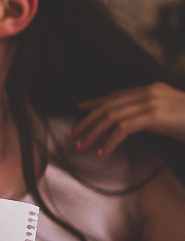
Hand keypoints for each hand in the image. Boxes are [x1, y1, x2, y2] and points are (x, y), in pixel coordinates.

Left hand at [70, 82, 184, 156]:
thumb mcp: (168, 112)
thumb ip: (149, 112)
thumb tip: (129, 123)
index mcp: (150, 89)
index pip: (116, 95)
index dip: (95, 102)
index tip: (79, 109)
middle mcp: (148, 92)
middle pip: (108, 106)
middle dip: (87, 121)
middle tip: (72, 135)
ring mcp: (151, 102)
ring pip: (111, 117)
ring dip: (94, 133)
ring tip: (82, 146)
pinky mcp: (155, 115)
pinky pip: (124, 128)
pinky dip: (110, 140)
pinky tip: (104, 151)